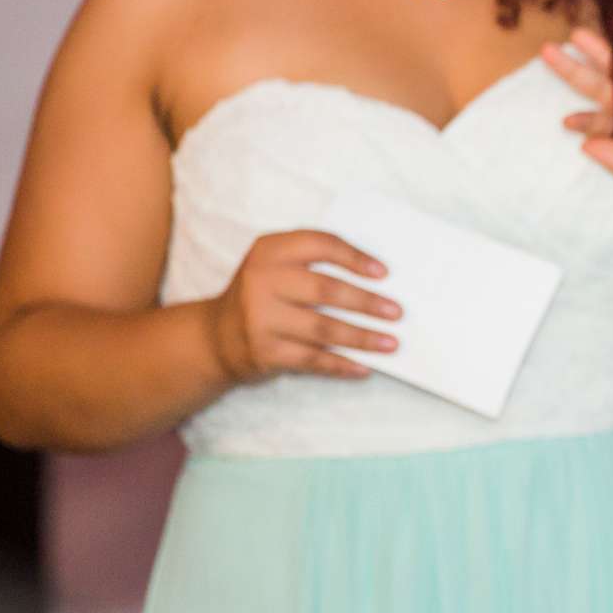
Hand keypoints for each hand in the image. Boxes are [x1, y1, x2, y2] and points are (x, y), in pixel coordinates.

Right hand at [206, 230, 398, 383]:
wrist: (215, 337)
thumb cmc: (263, 294)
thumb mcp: (276, 265)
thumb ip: (314, 262)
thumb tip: (377, 279)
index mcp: (270, 251)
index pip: (320, 245)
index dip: (355, 257)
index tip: (384, 273)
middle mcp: (261, 281)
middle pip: (326, 290)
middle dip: (367, 302)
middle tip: (397, 312)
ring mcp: (260, 319)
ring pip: (323, 329)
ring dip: (362, 338)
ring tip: (391, 342)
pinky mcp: (263, 352)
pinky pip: (311, 360)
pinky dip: (341, 364)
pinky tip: (364, 367)